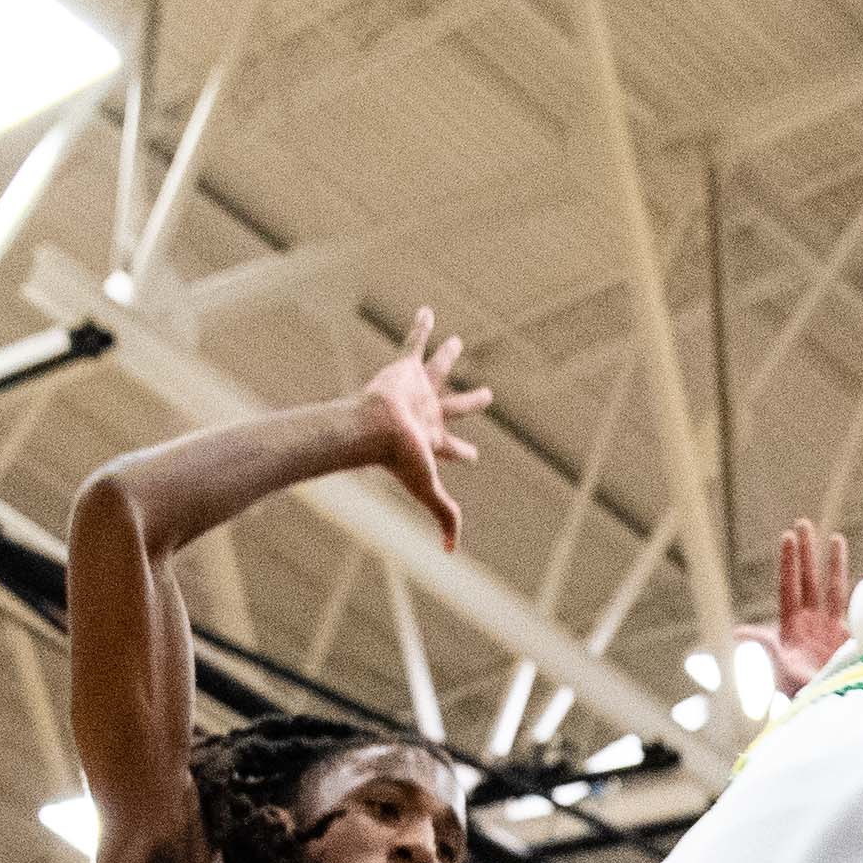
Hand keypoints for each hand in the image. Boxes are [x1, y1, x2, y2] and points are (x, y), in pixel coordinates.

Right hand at [359, 307, 489, 546]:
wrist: (374, 429)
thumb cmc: (399, 459)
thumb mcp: (429, 488)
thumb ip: (444, 515)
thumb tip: (452, 551)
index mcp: (432, 441)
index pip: (453, 447)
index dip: (465, 452)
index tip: (474, 454)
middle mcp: (426, 414)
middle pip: (454, 408)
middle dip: (471, 403)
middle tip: (488, 395)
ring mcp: (416, 391)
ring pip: (438, 370)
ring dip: (447, 356)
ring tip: (457, 342)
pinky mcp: (405, 370)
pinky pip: (415, 344)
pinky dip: (421, 328)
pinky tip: (429, 311)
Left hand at [766, 516, 857, 697]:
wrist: (829, 709)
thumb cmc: (802, 694)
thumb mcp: (780, 668)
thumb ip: (765, 646)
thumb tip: (739, 631)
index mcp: (792, 628)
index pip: (790, 587)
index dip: (790, 562)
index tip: (788, 536)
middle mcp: (811, 624)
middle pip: (809, 580)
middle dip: (807, 552)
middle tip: (803, 522)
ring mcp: (831, 630)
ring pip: (834, 589)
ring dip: (835, 565)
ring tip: (836, 539)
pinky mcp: (850, 639)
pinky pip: (860, 609)